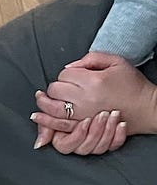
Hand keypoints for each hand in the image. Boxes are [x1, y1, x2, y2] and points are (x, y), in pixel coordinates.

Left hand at [32, 52, 156, 151]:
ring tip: (41, 99)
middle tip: (62, 87)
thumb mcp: (117, 62)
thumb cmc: (132, 84)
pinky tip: (39, 116)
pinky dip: (48, 120)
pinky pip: (59, 125)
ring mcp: (83, 115)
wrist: (145, 108)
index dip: (66, 74)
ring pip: (52, 108)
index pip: (64, 75)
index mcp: (94, 81)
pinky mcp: (83, 126)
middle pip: (55, 90)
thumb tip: (69, 67)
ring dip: (45, 103)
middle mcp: (85, 99)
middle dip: (56, 87)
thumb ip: (91, 58)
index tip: (74, 77)